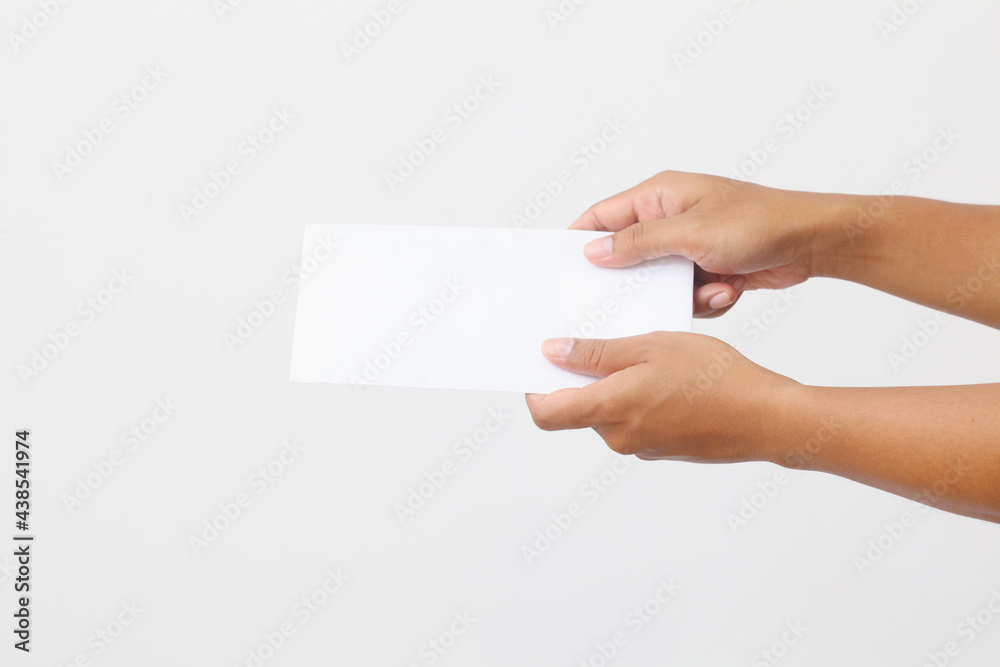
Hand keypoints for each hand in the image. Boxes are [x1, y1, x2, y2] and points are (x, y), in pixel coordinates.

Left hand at [524, 333, 797, 462]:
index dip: (534, 389)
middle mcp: (619, 436)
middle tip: (602, 340)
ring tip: (644, 352)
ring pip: (607, 412)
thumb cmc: (715, 378)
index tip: (541, 363)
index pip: (546, 413)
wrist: (766, 418)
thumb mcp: (651, 347)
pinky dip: (636, 397)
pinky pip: (633, 420)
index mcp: (610, 410)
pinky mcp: (661, 447)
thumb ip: (597, 354)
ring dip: (613, 384)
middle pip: (577, 408)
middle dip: (581, 378)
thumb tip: (553, 353)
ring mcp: (640, 446)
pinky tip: (665, 375)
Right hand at [571, 171, 838, 316]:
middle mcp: (670, 218)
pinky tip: (731, 287)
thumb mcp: (689, 232)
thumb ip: (637, 243)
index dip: (581, 240)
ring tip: (712, 286)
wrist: (812, 242)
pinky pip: (688, 293)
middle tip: (632, 297)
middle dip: (639, 279)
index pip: (603, 215)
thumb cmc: (759, 222)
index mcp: (659, 195)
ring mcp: (689, 244)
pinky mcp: (707, 267)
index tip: (564, 267)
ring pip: (661, 281)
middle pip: (630, 254)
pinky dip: (708, 297)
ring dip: (684, 292)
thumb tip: (595, 251)